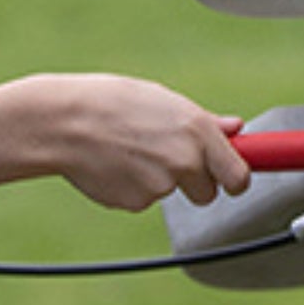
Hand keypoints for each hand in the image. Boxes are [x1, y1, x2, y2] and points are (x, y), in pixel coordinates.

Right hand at [45, 74, 248, 211]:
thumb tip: (236, 128)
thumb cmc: (115, 103)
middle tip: (165, 157)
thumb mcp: (164, 101)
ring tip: (130, 150)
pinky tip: (115, 163)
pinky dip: (132, 187)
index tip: (230, 180)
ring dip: (156, 180)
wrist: (65, 123)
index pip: (239, 177)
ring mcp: (161, 186)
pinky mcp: (136, 203)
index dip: (235, 181)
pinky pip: (143, 200)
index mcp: (198, 131)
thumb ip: (205, 122)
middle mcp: (185, 161)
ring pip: (170, 193)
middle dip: (193, 183)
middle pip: (207, 194)